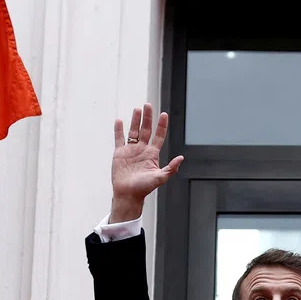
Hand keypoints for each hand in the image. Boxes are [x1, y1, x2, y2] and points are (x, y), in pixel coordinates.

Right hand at [109, 103, 183, 222]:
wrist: (128, 194)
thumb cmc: (144, 188)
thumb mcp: (159, 178)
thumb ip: (171, 168)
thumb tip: (181, 158)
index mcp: (152, 154)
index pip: (159, 136)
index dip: (162, 126)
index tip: (164, 114)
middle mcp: (142, 150)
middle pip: (146, 130)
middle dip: (148, 118)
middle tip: (148, 105)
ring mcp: (131, 150)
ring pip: (134, 131)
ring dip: (135, 120)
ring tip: (137, 109)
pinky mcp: (120, 153)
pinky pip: (119, 138)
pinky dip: (119, 130)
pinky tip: (120, 120)